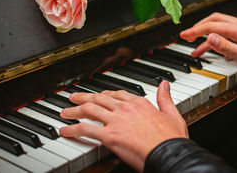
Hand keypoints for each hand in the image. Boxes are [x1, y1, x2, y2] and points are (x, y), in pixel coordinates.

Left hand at [59, 81, 187, 171]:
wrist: (168, 153)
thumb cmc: (171, 139)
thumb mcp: (172, 114)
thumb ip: (165, 98)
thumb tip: (165, 84)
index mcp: (139, 103)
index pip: (116, 94)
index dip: (104, 95)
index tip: (97, 96)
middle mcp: (124, 108)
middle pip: (98, 99)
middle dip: (83, 98)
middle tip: (73, 98)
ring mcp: (115, 121)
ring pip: (88, 110)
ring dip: (74, 111)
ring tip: (65, 112)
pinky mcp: (109, 135)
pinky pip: (85, 129)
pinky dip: (72, 129)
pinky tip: (65, 131)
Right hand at [180, 12, 236, 72]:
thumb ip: (226, 47)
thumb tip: (209, 37)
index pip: (211, 26)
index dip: (195, 30)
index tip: (183, 35)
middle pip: (214, 20)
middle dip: (198, 27)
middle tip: (187, 36)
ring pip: (220, 26)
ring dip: (207, 35)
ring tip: (196, 48)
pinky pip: (228, 33)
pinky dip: (218, 39)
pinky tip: (216, 50)